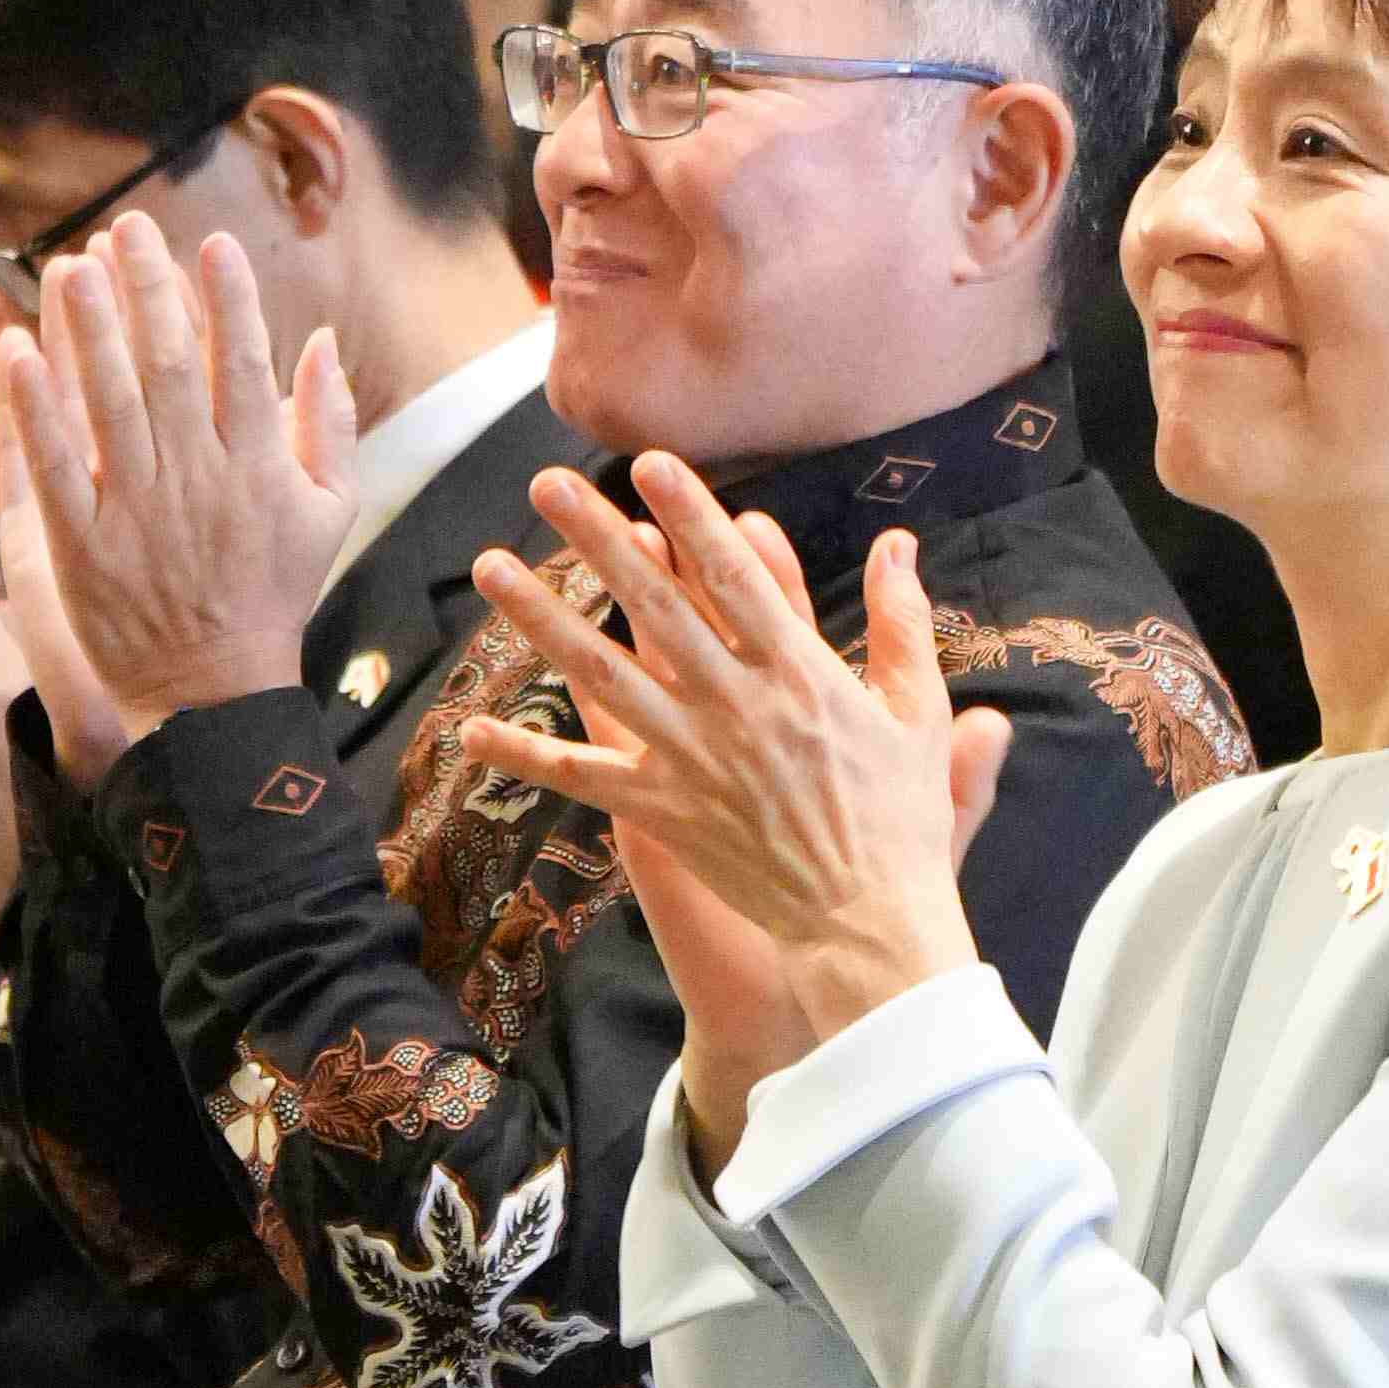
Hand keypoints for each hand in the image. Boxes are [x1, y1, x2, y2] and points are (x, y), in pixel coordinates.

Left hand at [0, 208, 358, 739]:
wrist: (210, 692)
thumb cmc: (270, 595)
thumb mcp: (328, 511)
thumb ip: (328, 422)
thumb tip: (319, 339)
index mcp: (256, 467)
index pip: (240, 363)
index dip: (227, 298)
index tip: (211, 242)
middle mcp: (197, 479)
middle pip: (166, 365)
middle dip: (147, 288)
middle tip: (126, 226)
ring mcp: (136, 511)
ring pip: (107, 402)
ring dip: (86, 328)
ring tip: (70, 267)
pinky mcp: (82, 544)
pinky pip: (52, 466)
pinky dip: (31, 408)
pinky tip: (13, 351)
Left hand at [458, 459, 1003, 1071]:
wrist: (867, 924)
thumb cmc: (900, 819)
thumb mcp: (916, 711)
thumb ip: (902, 621)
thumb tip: (898, 543)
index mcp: (800, 672)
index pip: (734, 576)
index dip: (690, 514)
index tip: (647, 463)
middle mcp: (737, 706)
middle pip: (654, 607)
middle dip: (597, 539)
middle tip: (547, 485)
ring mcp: (692, 759)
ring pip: (602, 676)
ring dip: (543, 617)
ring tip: (491, 566)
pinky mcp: (662, 813)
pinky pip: (582, 780)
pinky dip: (526, 758)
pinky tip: (472, 729)